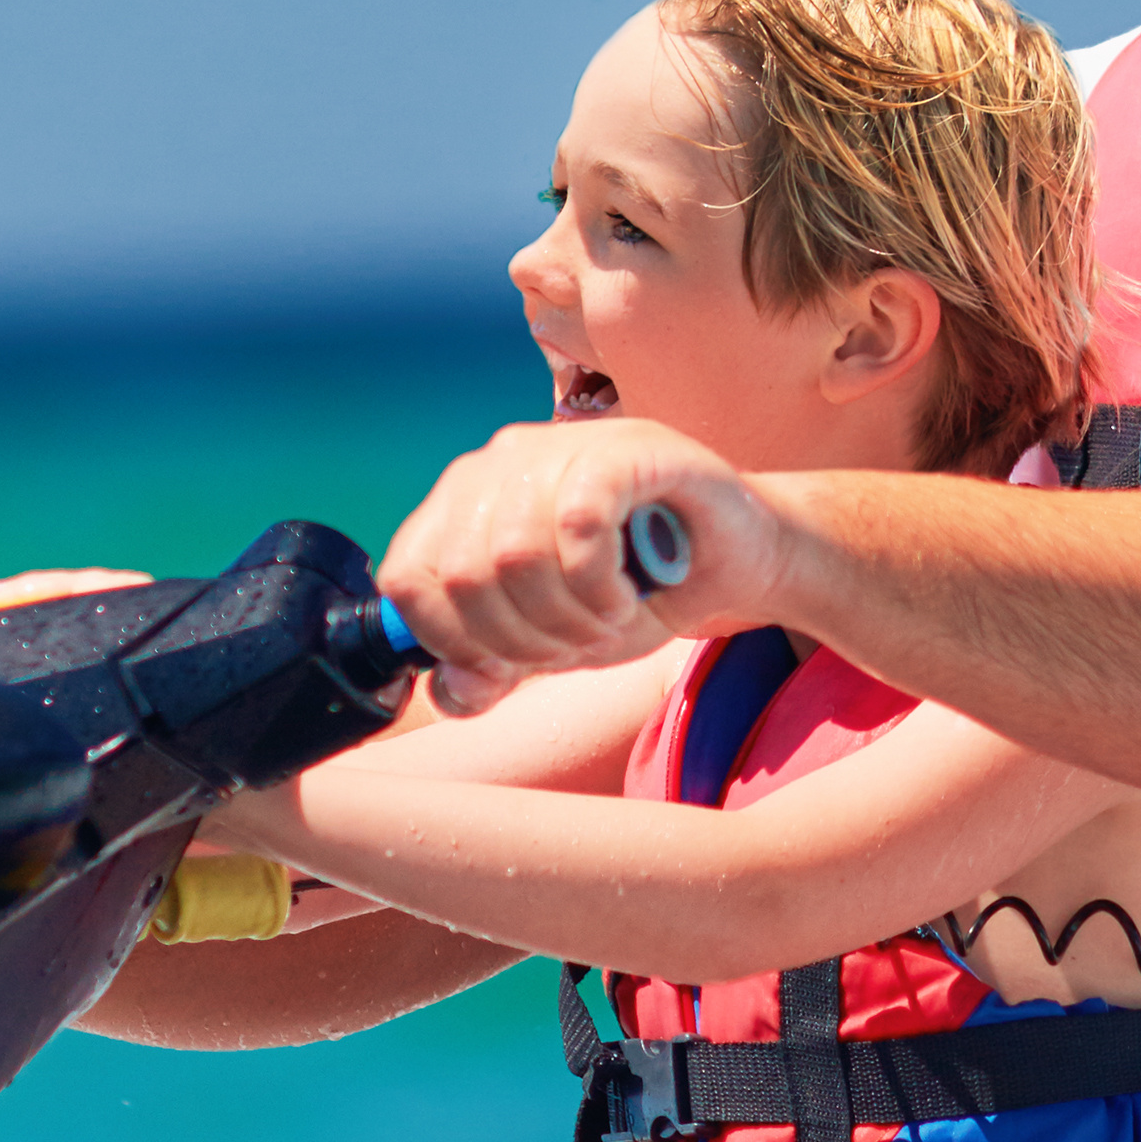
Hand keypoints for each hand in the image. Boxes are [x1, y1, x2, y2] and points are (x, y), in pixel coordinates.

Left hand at [372, 420, 778, 705]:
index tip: (509, 665)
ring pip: (515, 554)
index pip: (407, 579)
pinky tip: (624, 594)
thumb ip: (492, 669)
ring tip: (605, 619)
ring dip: (567, 616)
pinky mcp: (616, 450)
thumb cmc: (635, 591)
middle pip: (463, 576)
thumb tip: (447, 694)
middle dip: (522, 638)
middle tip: (576, 644)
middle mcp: (497, 465)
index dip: (452, 641)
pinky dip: (599, 584)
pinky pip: (576, 526)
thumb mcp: (551, 645)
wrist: (732, 559)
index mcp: (462, 505)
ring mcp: (555, 447)